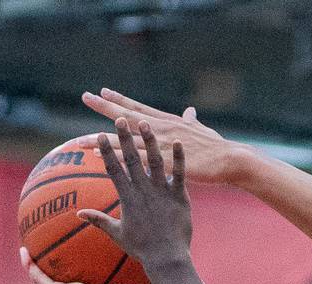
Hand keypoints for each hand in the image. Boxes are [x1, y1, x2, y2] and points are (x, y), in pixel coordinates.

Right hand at [79, 120, 192, 267]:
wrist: (168, 260)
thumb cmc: (142, 248)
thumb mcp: (117, 234)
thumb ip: (98, 220)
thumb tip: (78, 214)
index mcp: (128, 199)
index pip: (114, 170)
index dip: (106, 152)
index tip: (98, 134)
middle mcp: (143, 192)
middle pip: (132, 160)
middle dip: (124, 138)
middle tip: (118, 118)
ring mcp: (162, 193)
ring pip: (155, 162)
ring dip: (149, 141)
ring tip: (144, 122)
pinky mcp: (180, 197)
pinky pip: (179, 174)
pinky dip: (179, 158)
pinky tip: (178, 140)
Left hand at [82, 90, 247, 182]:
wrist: (229, 160)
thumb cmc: (216, 147)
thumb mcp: (201, 130)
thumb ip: (192, 120)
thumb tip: (190, 111)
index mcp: (166, 122)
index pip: (137, 107)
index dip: (119, 99)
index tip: (102, 91)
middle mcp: (159, 128)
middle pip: (126, 116)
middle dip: (104, 107)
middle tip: (85, 97)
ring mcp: (160, 145)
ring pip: (125, 139)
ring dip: (103, 139)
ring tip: (81, 139)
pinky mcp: (164, 162)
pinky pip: (136, 160)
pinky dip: (119, 158)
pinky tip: (104, 159)